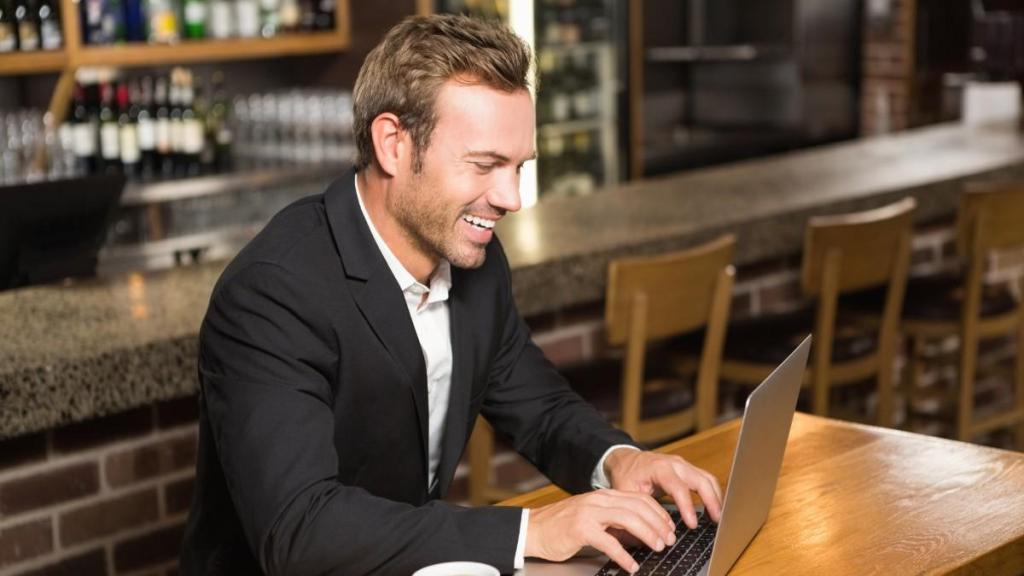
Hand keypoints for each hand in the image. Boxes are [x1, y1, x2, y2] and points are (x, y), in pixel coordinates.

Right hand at [525, 489, 676, 573]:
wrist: (533, 529)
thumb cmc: (562, 527)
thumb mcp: (592, 517)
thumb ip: (613, 520)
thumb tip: (641, 532)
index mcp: (603, 496)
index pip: (638, 498)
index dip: (658, 512)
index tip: (669, 526)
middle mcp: (598, 501)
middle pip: (637, 507)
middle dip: (658, 524)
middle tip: (669, 539)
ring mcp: (589, 513)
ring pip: (627, 519)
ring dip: (647, 534)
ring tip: (657, 547)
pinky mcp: (580, 529)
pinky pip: (608, 542)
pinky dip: (623, 555)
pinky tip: (631, 565)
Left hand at [604, 448, 722, 529]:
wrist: (626, 459)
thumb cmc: (626, 475)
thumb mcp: (625, 492)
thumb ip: (635, 510)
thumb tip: (642, 535)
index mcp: (659, 468)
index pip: (678, 487)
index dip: (687, 506)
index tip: (693, 525)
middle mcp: (675, 464)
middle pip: (701, 480)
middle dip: (711, 501)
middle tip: (716, 521)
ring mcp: (684, 465)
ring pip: (707, 478)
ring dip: (716, 497)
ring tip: (719, 517)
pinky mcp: (688, 469)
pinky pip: (705, 479)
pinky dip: (712, 493)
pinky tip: (714, 508)